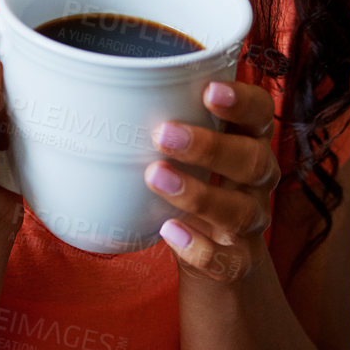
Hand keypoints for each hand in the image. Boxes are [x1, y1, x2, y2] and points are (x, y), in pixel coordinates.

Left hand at [143, 79, 280, 282]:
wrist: (217, 257)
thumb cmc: (193, 179)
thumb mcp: (188, 146)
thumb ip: (164, 117)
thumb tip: (88, 87)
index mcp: (249, 140)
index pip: (260, 112)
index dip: (242, 100)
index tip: (208, 89)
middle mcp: (258, 179)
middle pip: (252, 159)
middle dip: (209, 146)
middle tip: (163, 134)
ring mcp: (251, 223)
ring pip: (240, 210)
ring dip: (198, 194)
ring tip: (155, 178)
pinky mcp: (238, 262)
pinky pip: (228, 261)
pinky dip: (200, 248)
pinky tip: (169, 231)